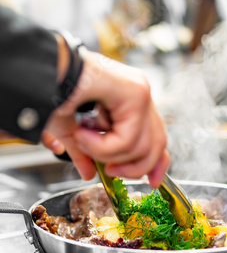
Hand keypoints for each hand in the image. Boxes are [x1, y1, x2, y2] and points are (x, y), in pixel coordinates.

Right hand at [43, 49, 169, 187]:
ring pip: (140, 146)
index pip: (157, 137)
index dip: (157, 163)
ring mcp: (140, 90)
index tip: (151, 181)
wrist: (42, 70)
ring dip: (106, 153)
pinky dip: (102, 146)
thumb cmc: (53, 91)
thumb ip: (86, 153)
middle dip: (133, 167)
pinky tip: (84, 132)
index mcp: (131, 100)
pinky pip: (128, 138)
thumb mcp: (72, 132)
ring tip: (82, 139)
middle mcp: (140, 93)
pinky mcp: (134, 92)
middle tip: (110, 170)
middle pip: (156, 145)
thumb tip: (89, 173)